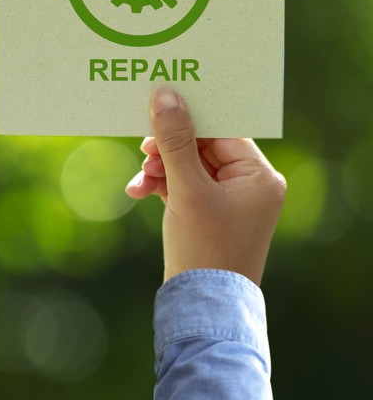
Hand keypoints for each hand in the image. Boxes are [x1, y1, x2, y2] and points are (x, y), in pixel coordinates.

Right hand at [124, 88, 284, 285]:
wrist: (203, 303)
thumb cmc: (205, 247)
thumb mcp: (186, 188)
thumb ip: (174, 141)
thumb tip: (166, 96)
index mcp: (259, 176)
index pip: (222, 130)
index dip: (189, 120)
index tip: (156, 112)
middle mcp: (251, 185)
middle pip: (203, 146)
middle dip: (167, 150)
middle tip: (143, 150)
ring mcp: (232, 200)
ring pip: (189, 165)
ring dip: (160, 168)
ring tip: (140, 180)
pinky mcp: (212, 213)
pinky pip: (185, 185)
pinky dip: (163, 185)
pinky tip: (139, 191)